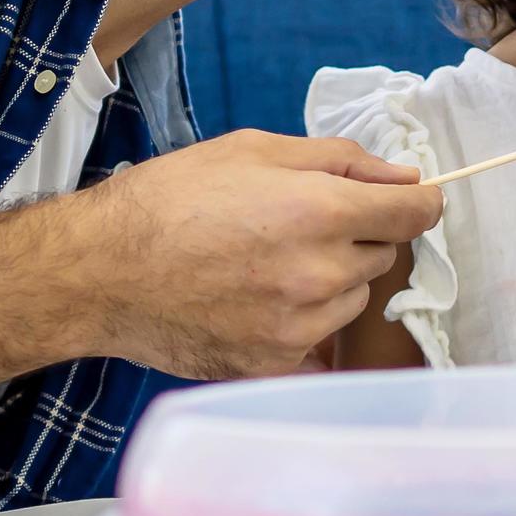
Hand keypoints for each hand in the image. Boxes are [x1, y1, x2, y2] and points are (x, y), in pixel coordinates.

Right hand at [56, 131, 442, 379]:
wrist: (99, 271)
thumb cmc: (170, 200)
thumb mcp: (254, 150)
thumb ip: (340, 160)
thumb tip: (404, 177)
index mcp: (322, 212)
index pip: (416, 215)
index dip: (415, 202)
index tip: (404, 202)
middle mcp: (321, 275)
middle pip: (382, 256)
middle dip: (354, 237)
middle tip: (292, 225)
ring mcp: (300, 327)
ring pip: (352, 300)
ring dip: (329, 281)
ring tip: (263, 264)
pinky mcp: (276, 365)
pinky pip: (319, 341)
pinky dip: (301, 321)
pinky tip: (253, 302)